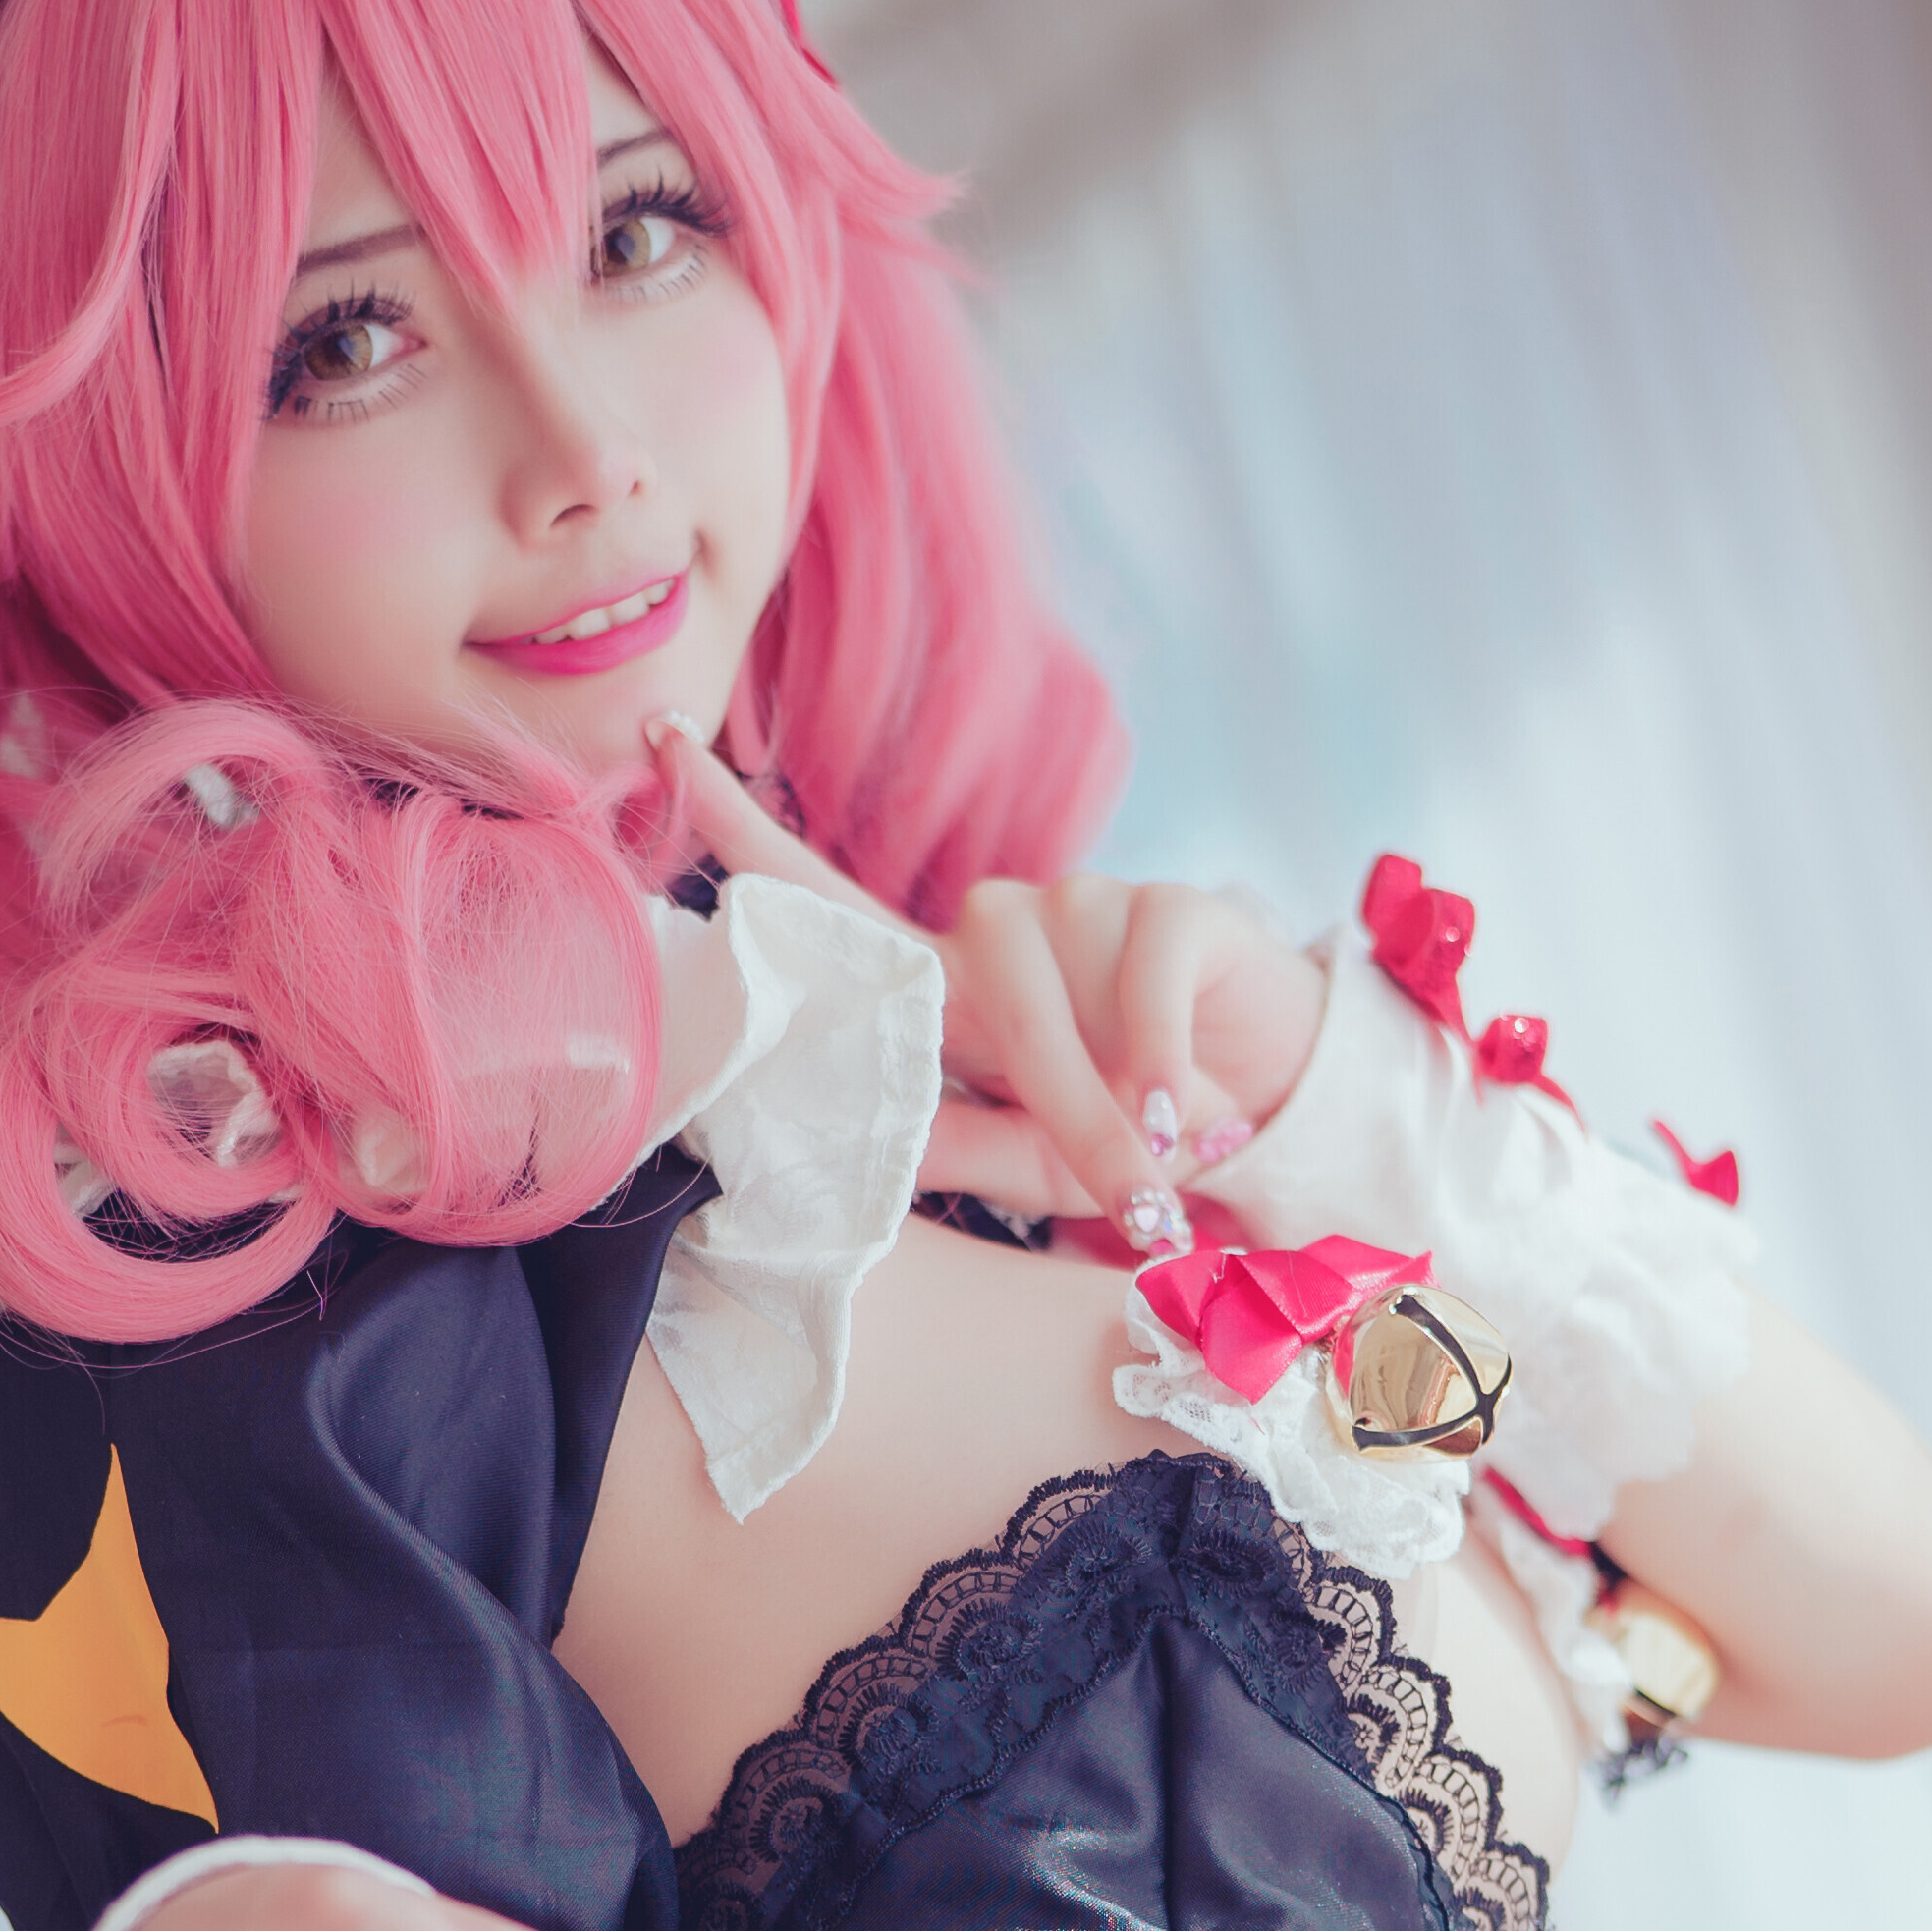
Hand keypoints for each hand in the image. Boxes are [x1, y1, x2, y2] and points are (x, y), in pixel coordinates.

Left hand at [648, 723, 1325, 1243]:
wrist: (1274, 1119)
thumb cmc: (1133, 1140)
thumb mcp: (1037, 1166)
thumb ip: (955, 1149)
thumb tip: (856, 1146)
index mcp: (945, 990)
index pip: (824, 902)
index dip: (739, 825)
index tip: (657, 740)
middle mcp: (996, 931)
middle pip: (952, 965)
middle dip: (1036, 1091)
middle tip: (1119, 1190)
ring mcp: (1080, 904)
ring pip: (1044, 974)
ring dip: (1105, 1087)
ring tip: (1164, 1151)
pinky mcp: (1169, 900)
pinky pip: (1139, 966)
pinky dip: (1159, 1048)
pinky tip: (1187, 1105)